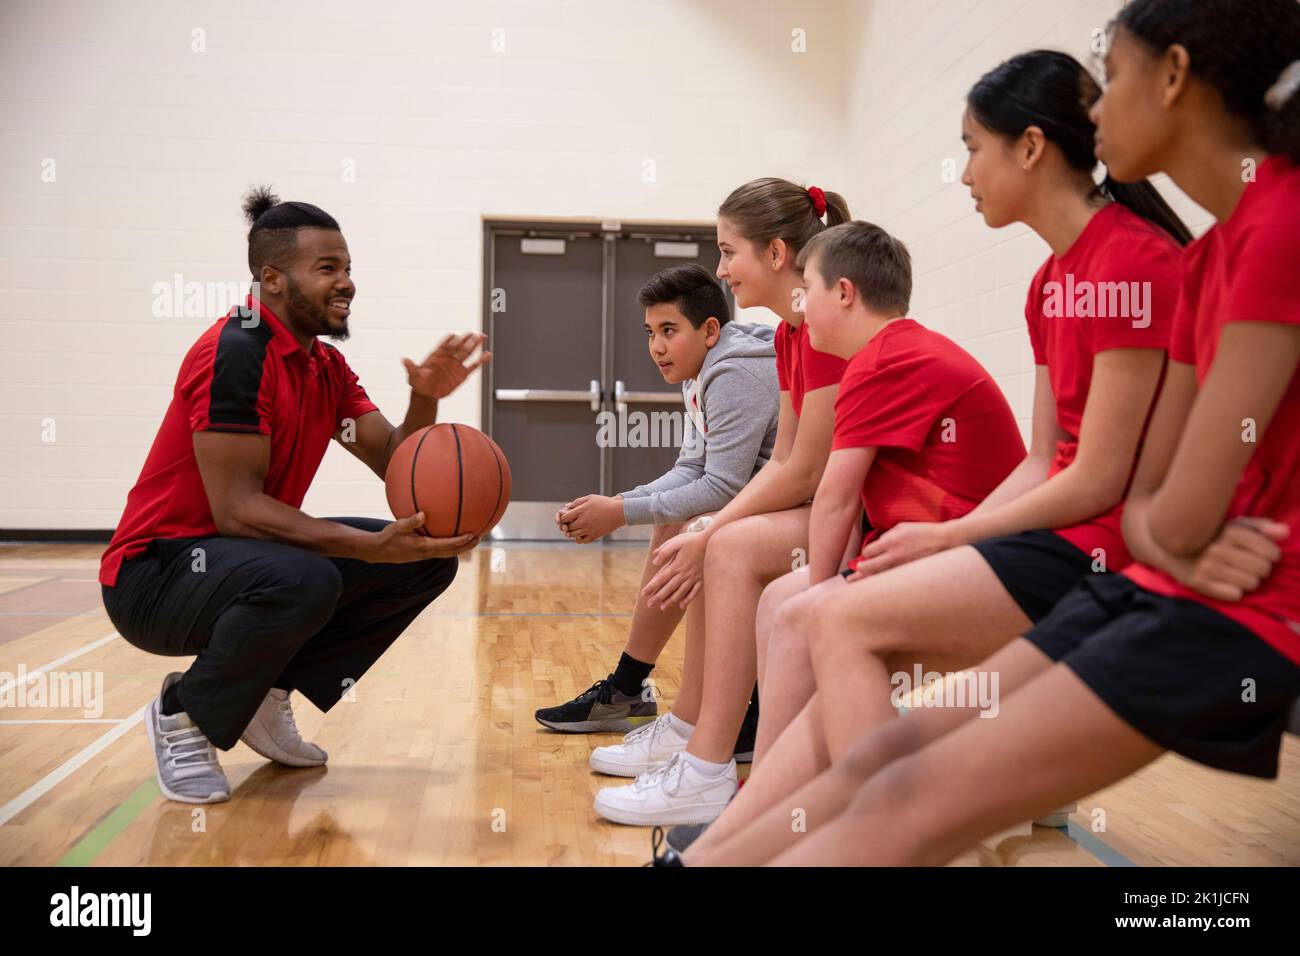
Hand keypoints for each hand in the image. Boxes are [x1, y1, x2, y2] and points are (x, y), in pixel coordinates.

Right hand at [365, 513, 478, 561]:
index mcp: (424, 547)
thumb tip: (423, 514)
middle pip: (452, 552)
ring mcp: (426, 555)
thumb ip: (410, 521)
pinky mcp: (423, 554)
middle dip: (467, 546)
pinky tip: (453, 536)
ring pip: (448, 553)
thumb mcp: (397, 527)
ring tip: (473, 539)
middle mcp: (427, 553)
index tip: (473, 535)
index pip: (447, 545)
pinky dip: (451, 545)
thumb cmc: (388, 537)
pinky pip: (441, 550)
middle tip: (480, 538)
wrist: (378, 551)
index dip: (461, 541)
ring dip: (461, 547)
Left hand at [403, 332, 490, 400]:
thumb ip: (411, 368)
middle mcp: (448, 358)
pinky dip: (480, 361)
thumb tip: (404, 360)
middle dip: (466, 340)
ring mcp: (456, 365)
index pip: (445, 345)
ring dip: (475, 345)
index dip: (449, 341)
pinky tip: (487, 355)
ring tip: (482, 337)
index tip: (454, 336)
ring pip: (467, 353)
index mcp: (437, 355)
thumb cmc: (418, 382)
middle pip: (459, 346)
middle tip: (474, 333)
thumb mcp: (413, 376)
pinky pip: (473, 366)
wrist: (426, 393)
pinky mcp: (462, 374)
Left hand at [557, 495, 623, 543]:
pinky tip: (582, 535)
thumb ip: (577, 502)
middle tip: (569, 524)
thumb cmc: (604, 503)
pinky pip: (583, 541)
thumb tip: (566, 507)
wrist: (618, 512)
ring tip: (574, 530)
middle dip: (566, 526)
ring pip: (573, 535)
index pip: (564, 518)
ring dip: (571, 533)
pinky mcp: (595, 535)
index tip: (566, 517)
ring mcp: (588, 529)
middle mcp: (583, 521)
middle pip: (568, 527)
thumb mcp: (590, 498)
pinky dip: (580, 539)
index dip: (562, 518)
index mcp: (580, 511)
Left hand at [642, 530, 706, 608]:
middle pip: (669, 587)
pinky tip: (682, 605)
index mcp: (677, 564)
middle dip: (658, 597)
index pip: (661, 578)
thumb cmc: (692, 540)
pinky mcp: (702, 578)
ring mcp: (694, 577)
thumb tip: (654, 561)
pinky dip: (688, 599)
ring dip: (671, 600)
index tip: (643, 593)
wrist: (712, 540)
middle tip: (649, 605)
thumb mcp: (677, 541)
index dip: (652, 586)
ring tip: (662, 608)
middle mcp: (685, 573)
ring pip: (681, 592)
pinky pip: (695, 591)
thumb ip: (665, 550)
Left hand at [853, 521, 957, 576]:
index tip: (866, 556)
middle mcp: (894, 556)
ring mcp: (902, 567)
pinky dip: (884, 584)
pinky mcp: (910, 574)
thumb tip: (878, 544)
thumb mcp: (902, 527)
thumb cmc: (923, 532)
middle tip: (850, 577)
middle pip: (870, 568)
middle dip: (859, 572)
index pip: (868, 552)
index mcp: (891, 542)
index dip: (865, 555)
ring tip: (856, 586)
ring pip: (880, 577)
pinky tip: (878, 590)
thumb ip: (887, 536)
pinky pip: (893, 581)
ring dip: (867, 582)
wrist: (945, 541)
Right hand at [1172, 516, 1287, 601]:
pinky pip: (1235, 595)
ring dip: (1249, 580)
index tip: (1263, 554)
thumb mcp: (1236, 525)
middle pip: (1263, 569)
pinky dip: (1234, 591)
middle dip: (1260, 568)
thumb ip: (1262, 527)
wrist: (1169, 547)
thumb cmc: (1212, 536)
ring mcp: (1207, 566)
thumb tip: (1285, 532)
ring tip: (1238, 573)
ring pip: (1251, 583)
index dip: (1272, 555)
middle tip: (1248, 564)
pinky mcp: (1198, 583)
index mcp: (1229, 531)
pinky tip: (1226, 582)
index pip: (1271, 552)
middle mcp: (1217, 548)